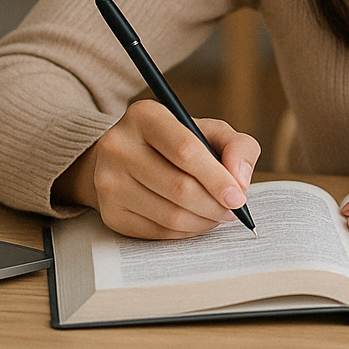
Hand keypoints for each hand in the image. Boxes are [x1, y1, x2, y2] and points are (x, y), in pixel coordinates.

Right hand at [54, 100, 260, 239]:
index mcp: (145, 116)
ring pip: (169, 215)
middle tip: (232, 210)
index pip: (186, 151)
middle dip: (214, 205)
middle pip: (179, 187)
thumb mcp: (208, 131)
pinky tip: (194, 221)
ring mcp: (108, 181)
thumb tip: (240, 180)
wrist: (126, 159)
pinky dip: (184, 232)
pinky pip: (157, 232)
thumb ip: (236, 146)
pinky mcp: (109, 212)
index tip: (238, 196)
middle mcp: (119, 146)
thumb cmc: (176, 143)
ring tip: (216, 214)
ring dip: (203, 221)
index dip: (217, 178)